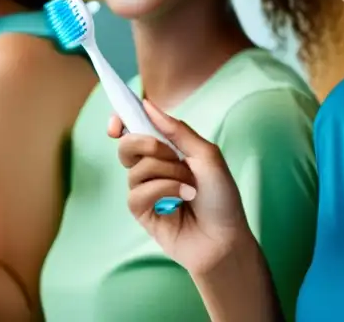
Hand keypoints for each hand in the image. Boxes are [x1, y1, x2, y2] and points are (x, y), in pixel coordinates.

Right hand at [108, 99, 252, 275]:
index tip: (117, 122)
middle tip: (168, 153)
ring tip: (189, 187)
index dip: (121, 120)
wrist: (225, 238)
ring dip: (167, 174)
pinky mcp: (142, 213)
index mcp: (167, 150)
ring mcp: (146, 190)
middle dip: (145, 144)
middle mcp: (153, 168)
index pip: (134, 129)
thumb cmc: (221, 197)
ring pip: (136, 170)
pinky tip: (182, 201)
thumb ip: (177, 130)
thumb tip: (148, 105)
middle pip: (126, 146)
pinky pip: (137, 193)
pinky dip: (163, 191)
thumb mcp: (206, 155)